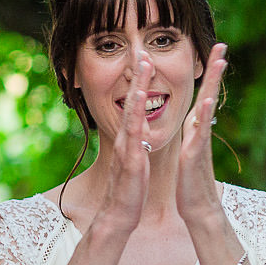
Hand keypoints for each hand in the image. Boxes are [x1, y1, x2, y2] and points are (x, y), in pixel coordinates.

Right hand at [99, 56, 153, 232]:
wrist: (119, 213)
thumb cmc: (130, 187)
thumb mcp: (136, 159)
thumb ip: (136, 142)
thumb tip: (139, 130)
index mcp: (131, 137)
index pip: (136, 104)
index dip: (141, 83)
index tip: (145, 59)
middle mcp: (127, 137)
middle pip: (132, 101)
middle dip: (137, 77)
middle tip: (141, 51)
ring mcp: (127, 147)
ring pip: (132, 113)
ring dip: (137, 89)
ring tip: (142, 67)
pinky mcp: (131, 160)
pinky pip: (134, 135)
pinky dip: (137, 117)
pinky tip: (141, 102)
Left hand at [177, 42, 226, 223]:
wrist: (198, 207)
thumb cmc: (192, 181)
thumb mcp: (190, 149)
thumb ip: (195, 131)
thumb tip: (199, 115)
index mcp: (196, 128)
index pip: (203, 94)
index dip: (209, 74)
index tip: (213, 51)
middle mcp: (201, 129)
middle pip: (211, 93)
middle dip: (216, 70)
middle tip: (222, 45)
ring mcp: (200, 140)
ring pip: (208, 107)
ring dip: (214, 84)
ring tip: (219, 63)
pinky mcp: (196, 153)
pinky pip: (201, 132)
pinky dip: (205, 116)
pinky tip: (207, 101)